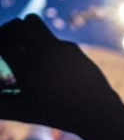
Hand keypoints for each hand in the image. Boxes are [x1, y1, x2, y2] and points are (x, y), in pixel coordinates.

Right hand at [0, 15, 121, 135]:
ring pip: (34, 23)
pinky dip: (47, 46)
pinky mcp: (74, 48)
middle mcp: (44, 55)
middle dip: (9, 30)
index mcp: (28, 71)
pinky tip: (51, 62)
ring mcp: (60, 49)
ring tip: (24, 45)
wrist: (98, 113)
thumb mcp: (26, 114)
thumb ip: (1, 108)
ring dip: (26, 31)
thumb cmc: (59, 116)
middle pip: (17, 25)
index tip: (0, 52)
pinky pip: (53, 38)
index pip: (1, 43)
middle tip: (7, 42)